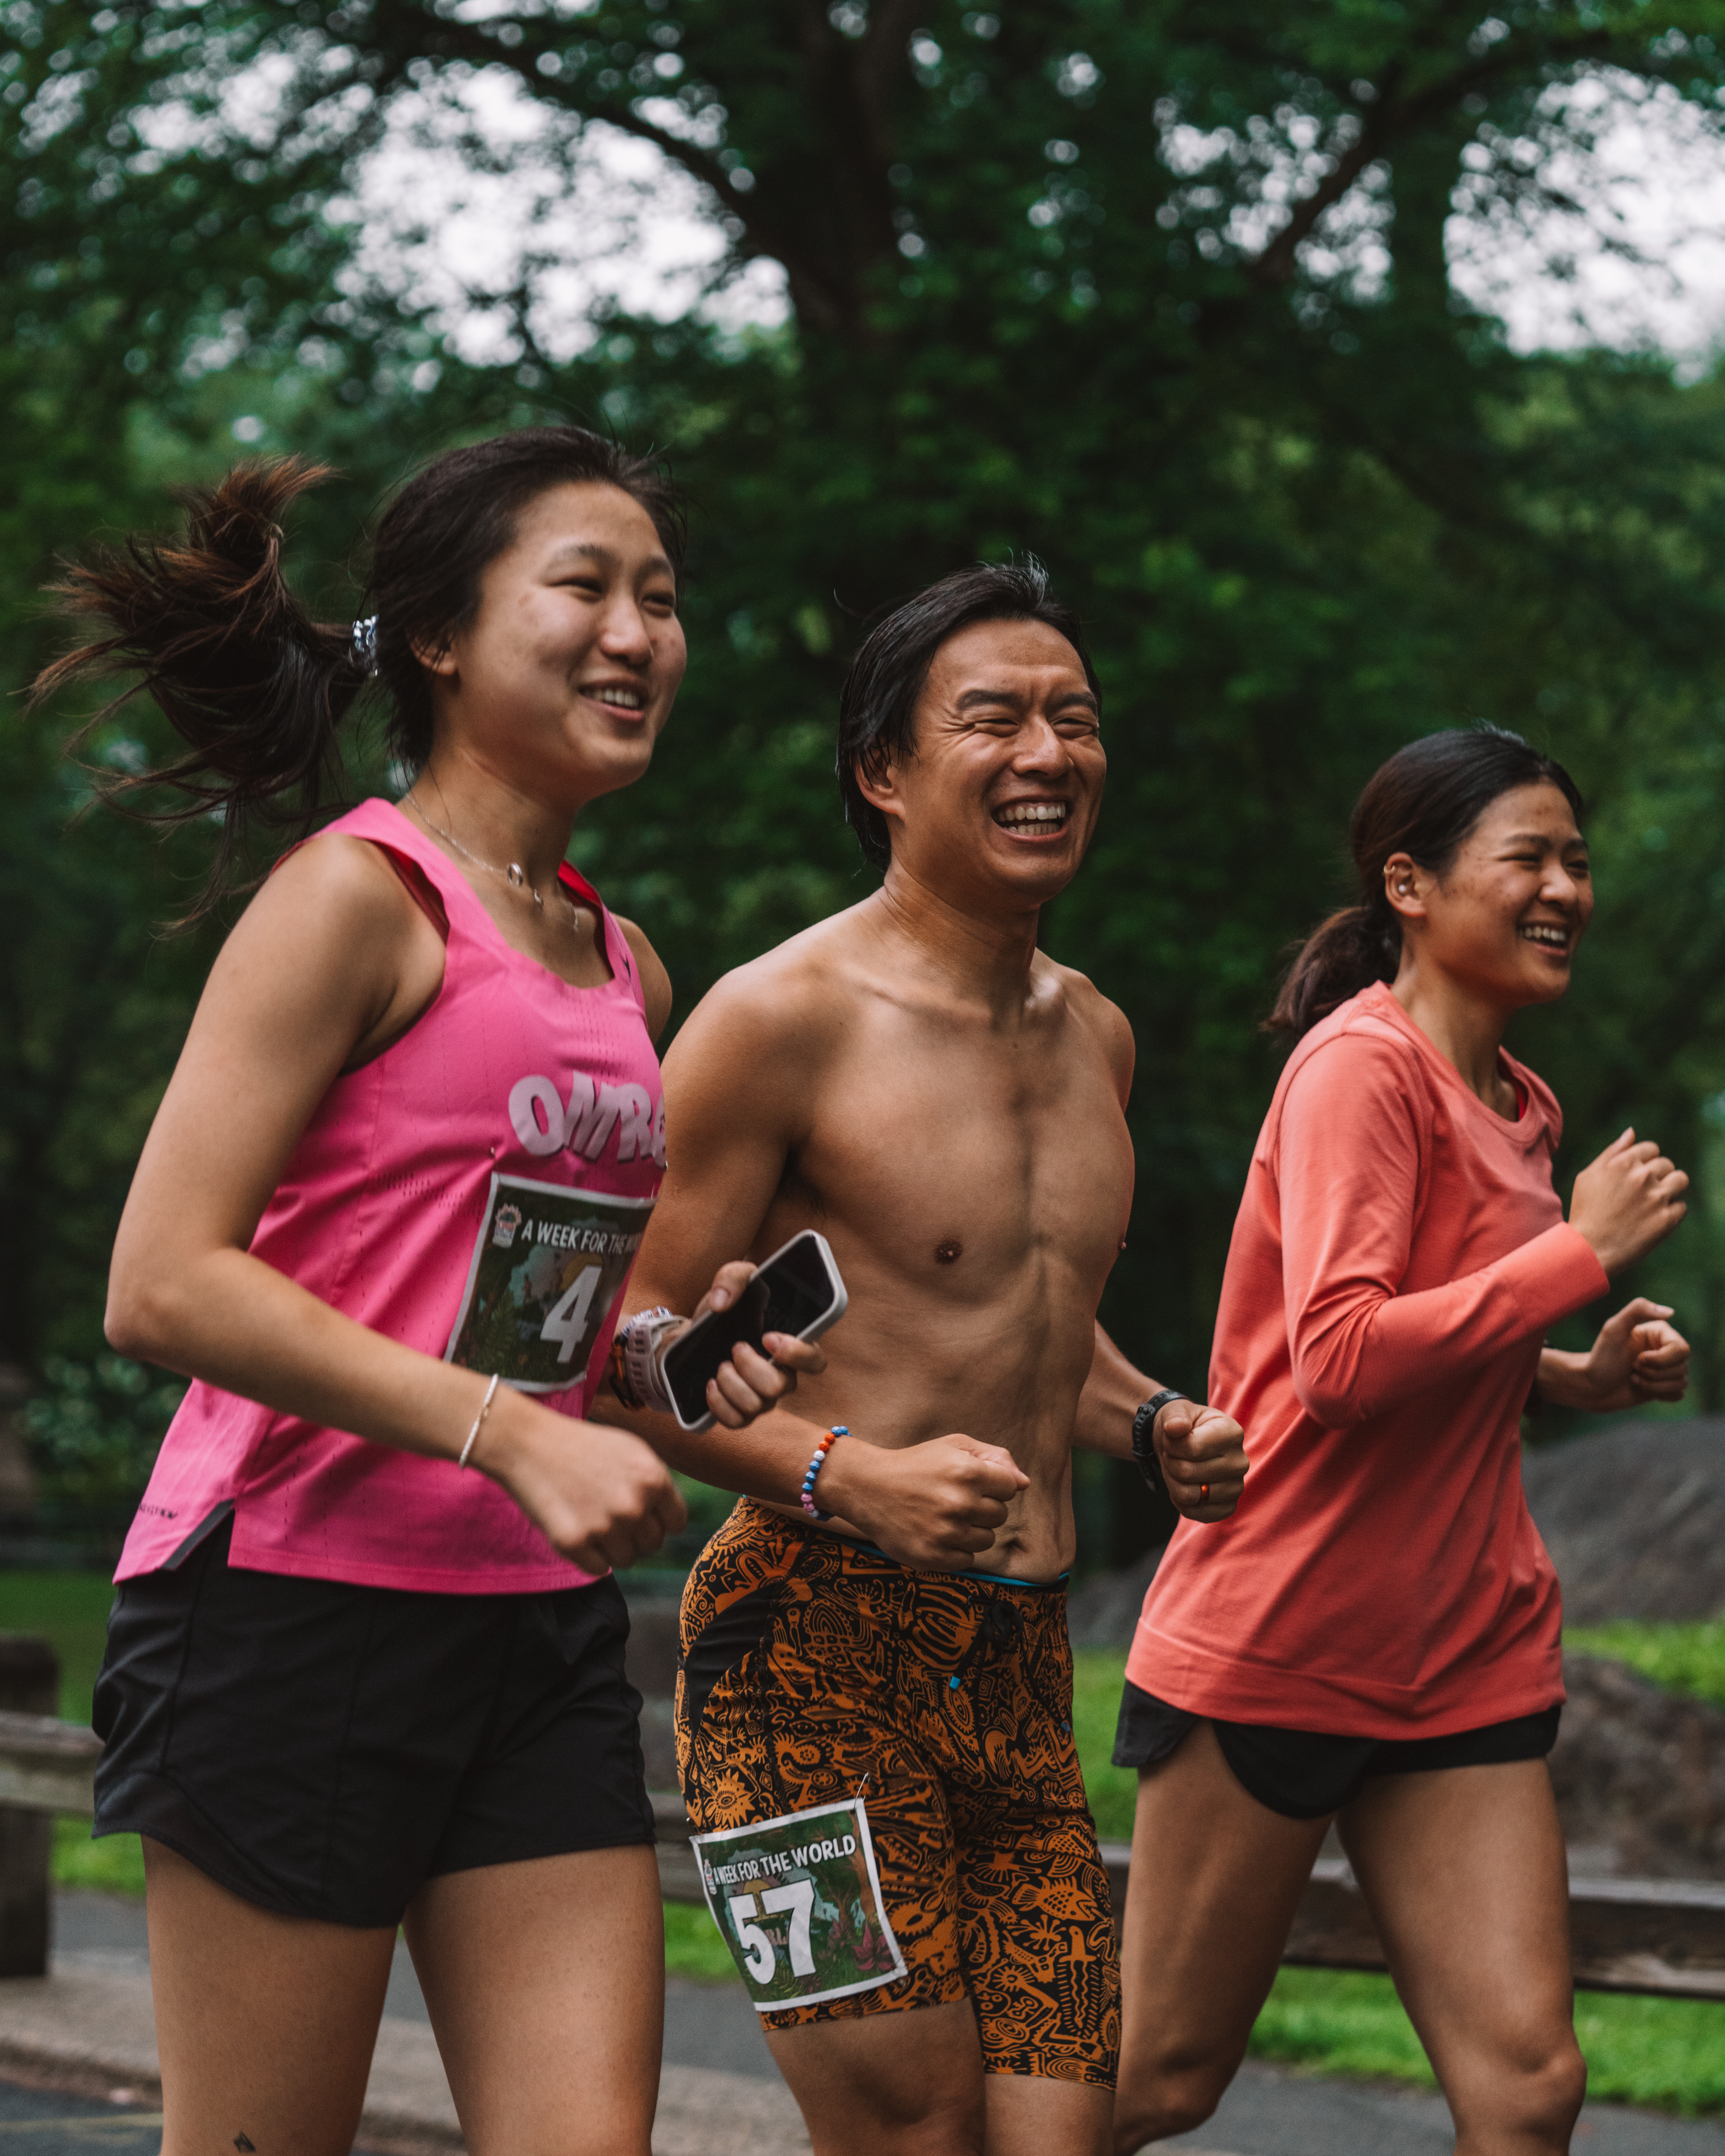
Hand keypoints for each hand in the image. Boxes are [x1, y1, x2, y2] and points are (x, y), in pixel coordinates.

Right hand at [480, 1391, 686, 1572]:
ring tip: (592, 1518)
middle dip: (635, 1532)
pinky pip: (597, 1569)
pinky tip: (576, 1528)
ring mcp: (603, 1526)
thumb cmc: (582, 1446)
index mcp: (654, 1478)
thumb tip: (671, 1521)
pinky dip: (588, 1556)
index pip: (676, 1523)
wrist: (529, 1444)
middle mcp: (633, 1504)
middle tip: (609, 1511)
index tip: (643, 1512)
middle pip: (652, 1543)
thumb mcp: (633, 1452)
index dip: (660, 1520)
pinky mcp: (574, 1543)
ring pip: (626, 1559)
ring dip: (612, 1546)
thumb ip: (656, 1485)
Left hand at [676, 1261, 829, 1429]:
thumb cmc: (724, 1311)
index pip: (815, 1361)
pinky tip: (710, 1383)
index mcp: (791, 1346)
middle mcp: (782, 1376)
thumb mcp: (730, 1281)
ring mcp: (762, 1399)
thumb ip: (733, 1277)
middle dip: (751, 1367)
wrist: (691, 1338)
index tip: (768, 1337)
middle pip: (780, 1387)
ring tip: (719, 1365)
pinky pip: (736, 1422)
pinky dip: (718, 1403)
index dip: (797, 1354)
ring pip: (756, 1406)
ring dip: (731, 1382)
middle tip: (735, 1347)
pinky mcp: (739, 1414)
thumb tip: (721, 1303)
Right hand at [820, 1431, 1028, 1568]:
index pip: (1010, 1487)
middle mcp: (959, 1504)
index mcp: (967, 1472)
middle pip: (1000, 1515)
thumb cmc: (917, 1464)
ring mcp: (945, 1533)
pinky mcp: (933, 1557)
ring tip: (945, 1516)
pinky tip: (936, 1532)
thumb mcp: (955, 1446)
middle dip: (983, 1507)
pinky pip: (967, 1561)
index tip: (972, 1483)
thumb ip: (996, 1459)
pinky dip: (955, 1549)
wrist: (867, 1487)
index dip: (994, 1485)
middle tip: (954, 1499)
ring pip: (986, 1540)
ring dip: (971, 1530)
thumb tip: (1025, 1483)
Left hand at [1155, 1400, 1247, 1522]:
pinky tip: (1185, 1485)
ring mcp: (1236, 1487)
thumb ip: (1175, 1417)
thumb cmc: (1184, 1426)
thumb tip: (1174, 1427)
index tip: (1173, 1438)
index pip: (1192, 1448)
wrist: (1186, 1444)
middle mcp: (1240, 1462)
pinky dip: (1180, 1502)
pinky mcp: (1228, 1507)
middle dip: (1170, 1463)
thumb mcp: (1176, 1412)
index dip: (1171, 1445)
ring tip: (1180, 1468)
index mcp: (1232, 1433)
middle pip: (1187, 1473)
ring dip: (1173, 1482)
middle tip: (1174, 1455)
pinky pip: (1196, 1513)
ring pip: (1189, 1495)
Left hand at [1537, 1299, 1689, 1413]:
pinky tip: (1641, 1388)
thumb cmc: (1601, 1357)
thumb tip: (1670, 1312)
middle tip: (1632, 1368)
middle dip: (1654, 1373)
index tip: (1637, 1359)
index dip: (1661, 1359)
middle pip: (1682, 1366)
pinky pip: (1678, 1393)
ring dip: (1653, 1384)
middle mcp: (1665, 1349)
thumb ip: (1638, 1310)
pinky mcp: (1664, 1386)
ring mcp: (1665, 1368)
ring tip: (1633, 1378)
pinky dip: (1659, 1394)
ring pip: (1681, 1381)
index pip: (1682, 1349)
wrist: (1591, 1385)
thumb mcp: (1613, 1329)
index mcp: (1659, 1333)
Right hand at [1569, 1130, 1688, 1276]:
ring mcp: (1656, 1198)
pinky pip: (1682, 1207)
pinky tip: (1654, 1219)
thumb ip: (1612, 1152)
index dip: (1645, 1161)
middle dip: (1658, 1175)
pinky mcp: (1667, 1219)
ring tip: (1656, 1202)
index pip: (1651, 1149)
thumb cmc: (1586, 1211)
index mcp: (1623, 1162)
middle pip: (1667, 1164)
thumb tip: (1632, 1132)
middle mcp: (1642, 1176)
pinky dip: (1672, 1212)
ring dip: (1671, 1188)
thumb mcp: (1589, 1176)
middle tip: (1643, 1193)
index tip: (1637, 1175)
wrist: (1589, 1249)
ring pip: (1680, 1180)